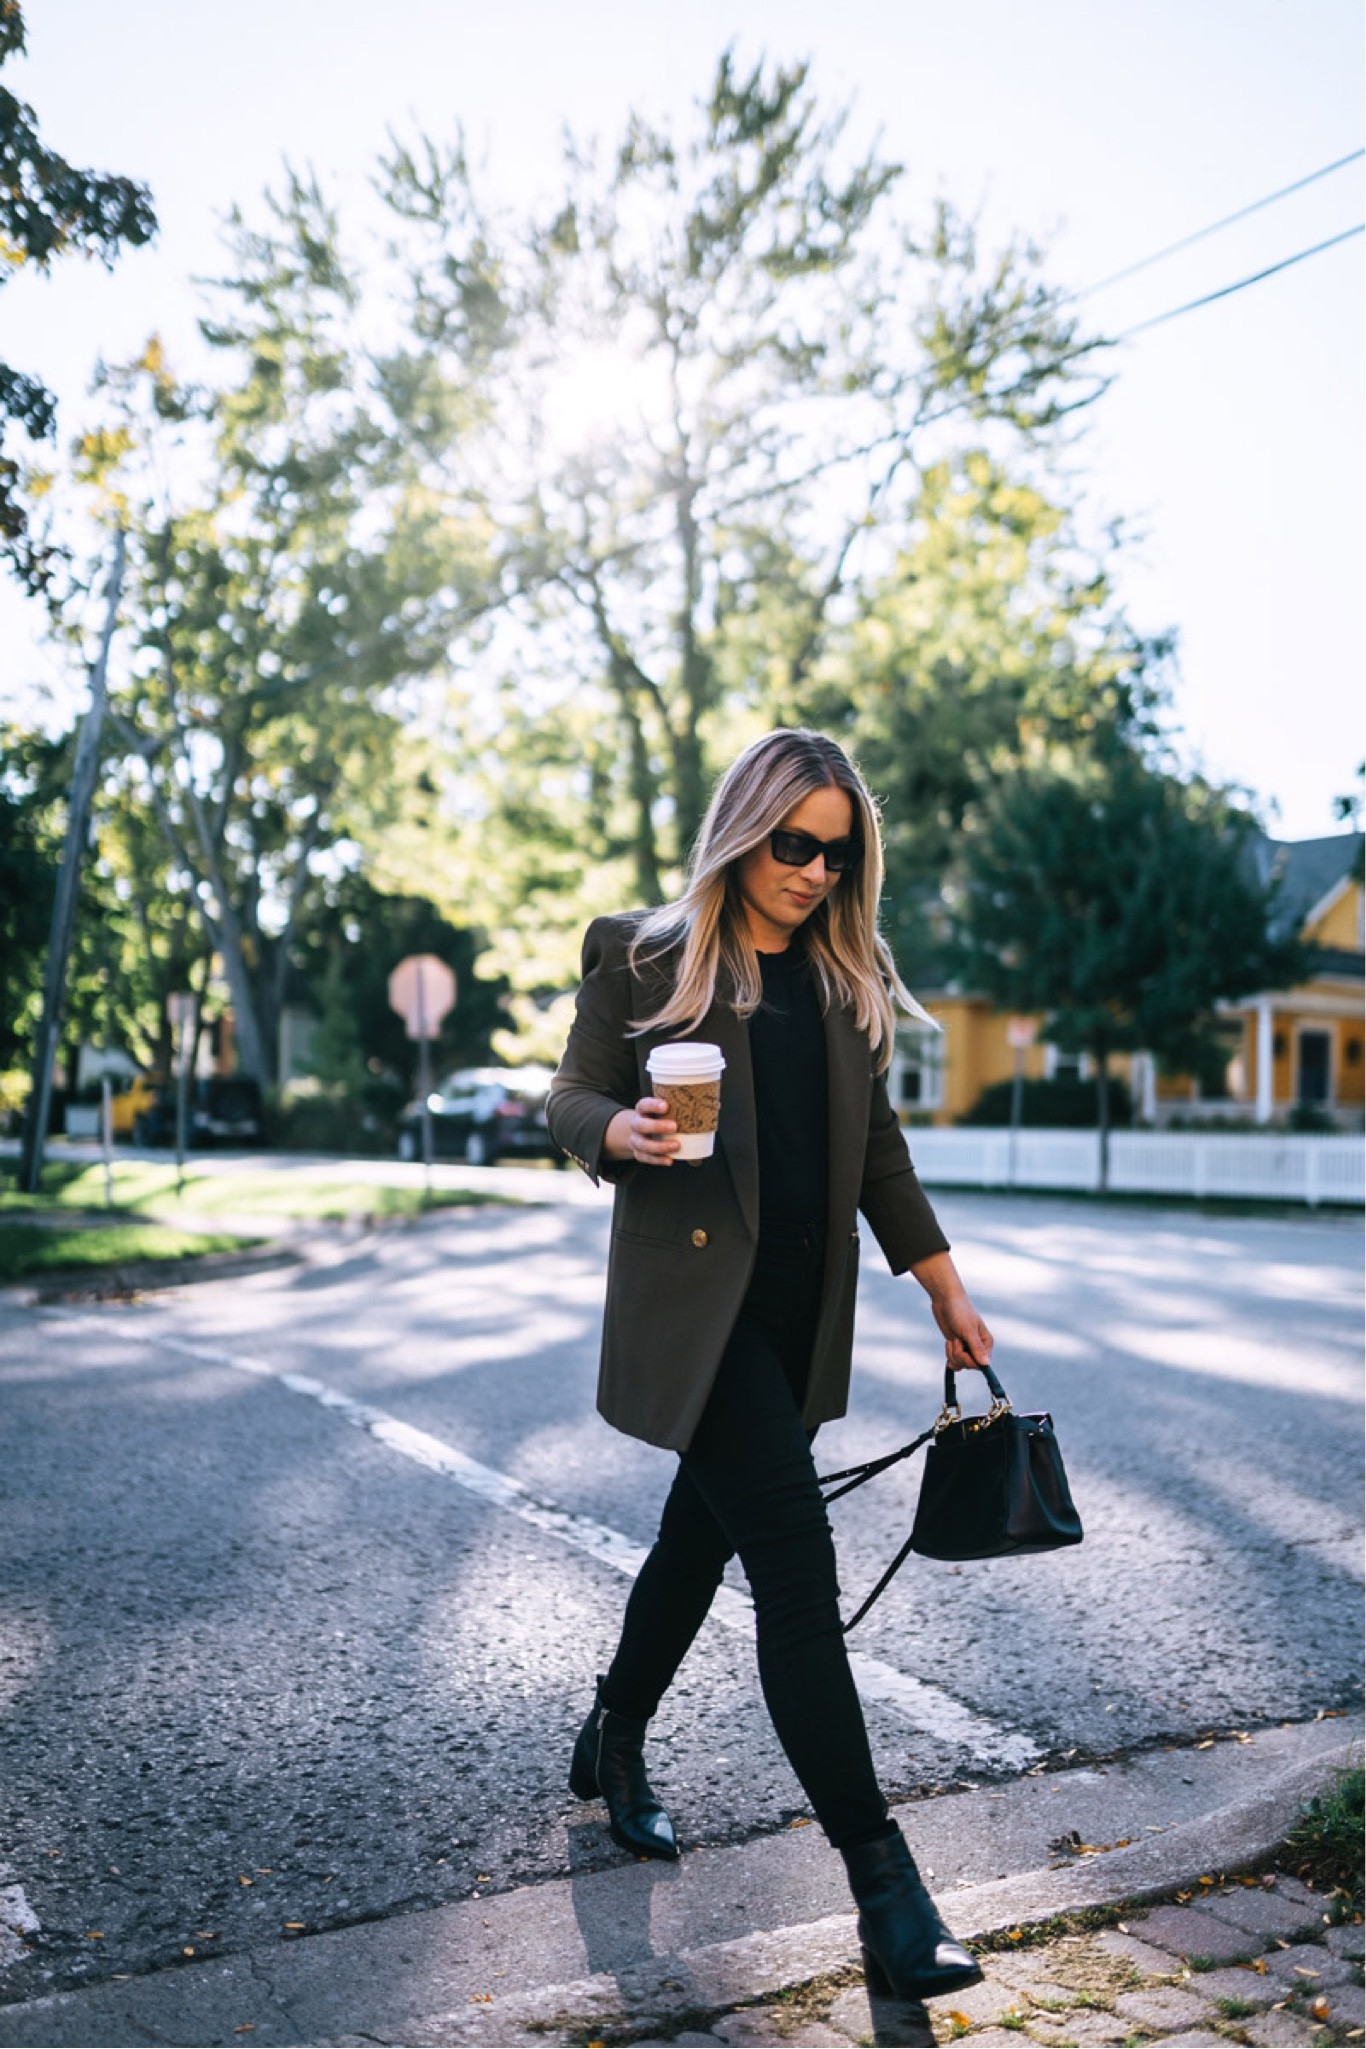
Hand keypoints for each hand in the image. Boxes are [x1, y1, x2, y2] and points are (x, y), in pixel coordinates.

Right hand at [603, 1097, 679, 1165]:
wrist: (633, 1129)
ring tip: (677, 1145)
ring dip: (660, 1146)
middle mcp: (636, 1125)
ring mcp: (635, 1140)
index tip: (666, 1105)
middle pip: (641, 1126)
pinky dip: (658, 1160)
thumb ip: (670, 1107)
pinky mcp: (638, 1153)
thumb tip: (697, 1101)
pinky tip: (670, 1160)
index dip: (653, 1105)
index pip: (643, 1105)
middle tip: (674, 1126)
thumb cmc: (652, 1117)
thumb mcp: (655, 1109)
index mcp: (640, 1111)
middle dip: (657, 1126)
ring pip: (644, 1145)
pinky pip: (646, 1158)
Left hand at [909, 1250, 993, 1371]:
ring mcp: (967, 1348)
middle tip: (956, 1340)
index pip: (982, 1364)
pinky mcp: (957, 1347)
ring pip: (960, 1364)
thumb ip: (976, 1347)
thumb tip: (986, 1364)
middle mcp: (979, 1347)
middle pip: (970, 1365)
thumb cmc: (960, 1311)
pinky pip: (954, 1360)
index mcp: (986, 1343)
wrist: (945, 1300)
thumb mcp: (968, 1330)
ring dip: (952, 1353)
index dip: (970, 1361)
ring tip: (953, 1338)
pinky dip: (949, 1354)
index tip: (962, 1350)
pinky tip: (948, 1343)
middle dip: (959, 1355)